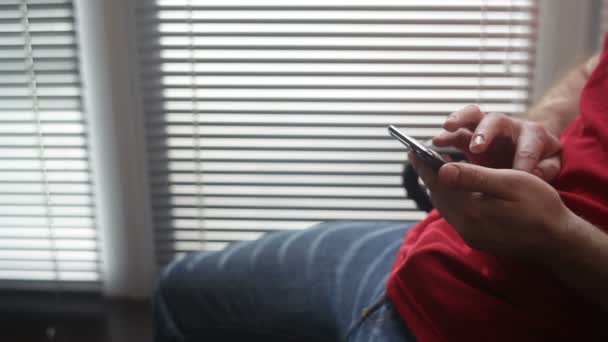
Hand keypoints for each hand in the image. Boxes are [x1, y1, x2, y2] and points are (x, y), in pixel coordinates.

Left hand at [410, 153, 570, 259]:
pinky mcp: (476, 239)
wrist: (558, 242)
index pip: (438, 184)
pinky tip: (453, 189)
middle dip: (427, 175)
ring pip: (444, 206)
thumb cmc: (539, 207)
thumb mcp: (510, 183)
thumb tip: (442, 169)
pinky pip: (454, 214)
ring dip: (437, 187)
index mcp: (470, 211)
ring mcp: (470, 235)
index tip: (411, 149)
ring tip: (432, 169)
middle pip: (437, 196)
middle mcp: (465, 226)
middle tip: (418, 156)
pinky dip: (449, 198)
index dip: (424, 165)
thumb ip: (474, 177)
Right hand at [432, 105, 561, 181]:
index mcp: (532, 134)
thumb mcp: (551, 164)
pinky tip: (436, 142)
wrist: (530, 150)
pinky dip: (446, 135)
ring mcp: (487, 129)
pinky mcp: (471, 136)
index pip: (528, 146)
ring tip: (447, 127)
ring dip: (459, 120)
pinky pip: (457, 131)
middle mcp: (508, 126)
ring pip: (472, 116)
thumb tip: (532, 174)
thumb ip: (546, 169)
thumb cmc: (541, 159)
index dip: (523, 162)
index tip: (517, 177)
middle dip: (485, 133)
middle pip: (495, 120)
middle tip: (476, 148)